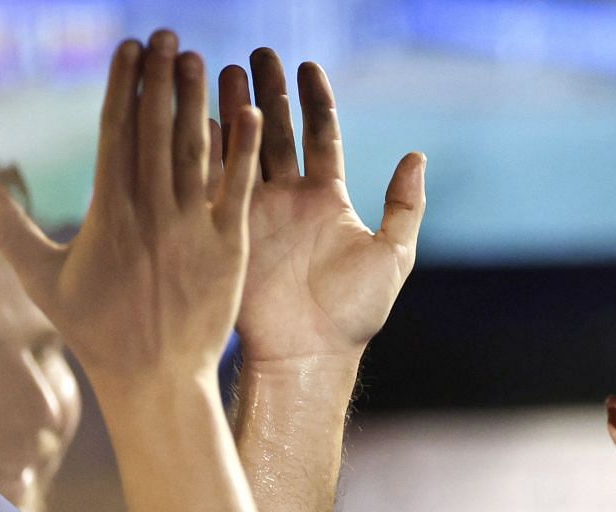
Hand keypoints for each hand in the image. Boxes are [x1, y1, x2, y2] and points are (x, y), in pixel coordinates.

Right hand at [0, 32, 258, 389]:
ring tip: (200, 59)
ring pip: (195, 149)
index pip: (115, 132)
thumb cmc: (97, 332)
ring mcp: (190, 227)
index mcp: (108, 211)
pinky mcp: (226, 247)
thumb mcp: (42, 280)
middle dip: (161, 79)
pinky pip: (235, 188)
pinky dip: (243, 149)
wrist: (156, 378)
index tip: (128, 50)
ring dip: (198, 101)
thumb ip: (9, 229)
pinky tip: (253, 111)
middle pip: (155, 129)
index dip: (123, 86)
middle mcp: (150, 210)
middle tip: (168, 37)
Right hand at [217, 50, 424, 366]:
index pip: (321, 136)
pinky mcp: (229, 229)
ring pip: (243, 148)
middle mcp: (289, 198)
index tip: (307, 65)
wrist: (310, 353)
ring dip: (233, 109)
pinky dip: (208, 149)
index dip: (314, 100)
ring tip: (222, 69)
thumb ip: (404, 205)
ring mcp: (256, 211)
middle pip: (276, 132)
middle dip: (267, 92)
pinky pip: (216, 181)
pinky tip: (197, 115)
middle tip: (256, 54)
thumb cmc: (355, 313)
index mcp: (327, 199)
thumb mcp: (392, 256)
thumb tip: (417, 155)